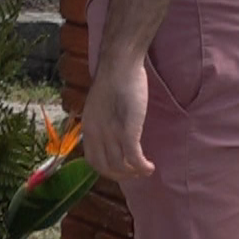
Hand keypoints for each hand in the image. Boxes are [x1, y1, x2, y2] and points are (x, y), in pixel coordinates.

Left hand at [81, 58, 154, 179]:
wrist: (120, 62)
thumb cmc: (116, 78)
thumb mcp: (103, 103)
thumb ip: (105, 120)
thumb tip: (113, 134)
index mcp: (88, 127)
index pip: (93, 161)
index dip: (107, 170)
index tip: (122, 169)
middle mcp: (96, 133)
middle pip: (105, 168)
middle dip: (121, 176)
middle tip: (136, 173)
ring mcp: (111, 131)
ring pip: (119, 166)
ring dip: (134, 173)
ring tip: (146, 170)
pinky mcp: (127, 128)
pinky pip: (133, 156)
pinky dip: (141, 166)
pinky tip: (150, 167)